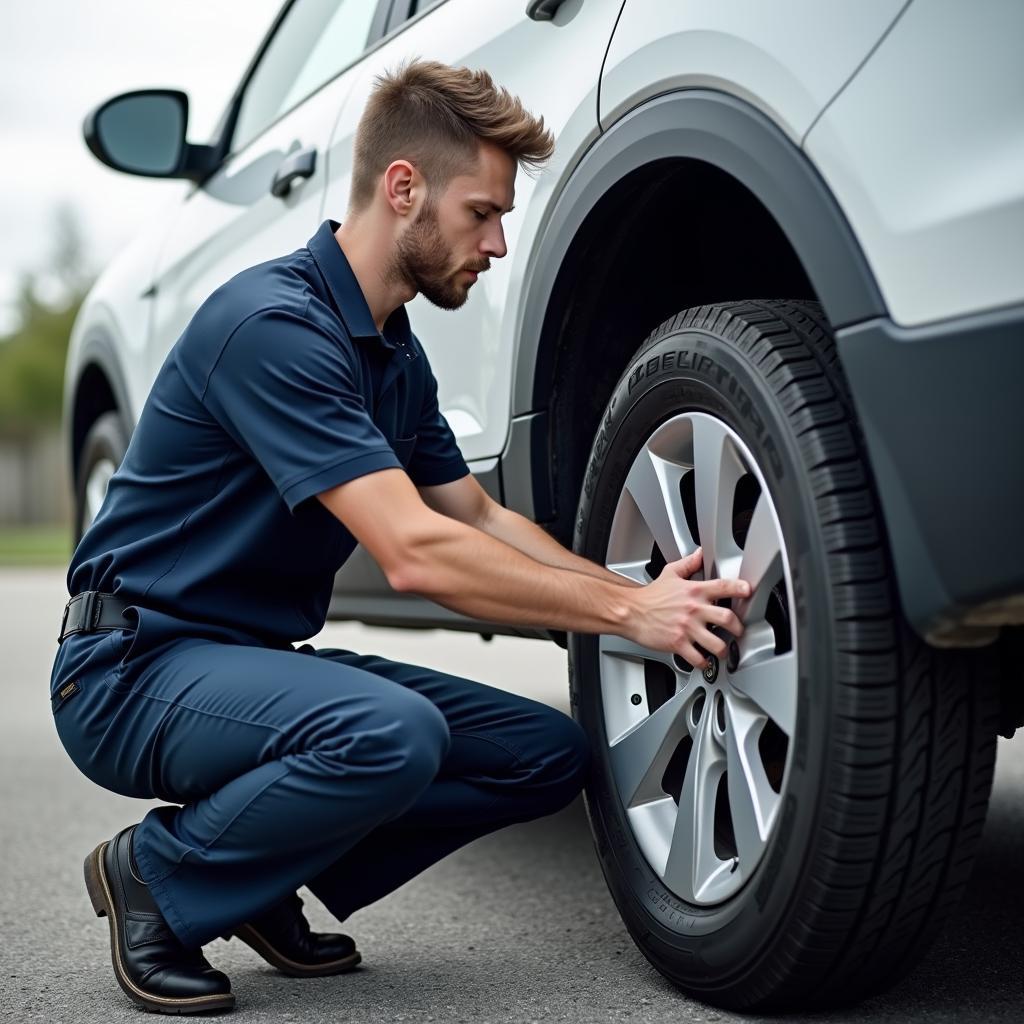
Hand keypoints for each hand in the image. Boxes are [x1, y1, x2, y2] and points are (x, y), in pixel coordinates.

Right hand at [625, 548, 749, 669]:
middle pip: (727, 618)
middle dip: (738, 628)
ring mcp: (686, 628)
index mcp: (694, 591)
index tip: (748, 591)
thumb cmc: (650, 596)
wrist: (630, 611)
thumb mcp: (670, 573)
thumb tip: (700, 553)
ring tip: (723, 651)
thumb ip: (688, 563)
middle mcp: (693, 609)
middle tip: (738, 632)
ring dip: (723, 650)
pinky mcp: (677, 643)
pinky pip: (697, 658)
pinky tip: (704, 661)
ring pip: (716, 643)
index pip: (723, 586)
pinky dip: (704, 663)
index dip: (739, 588)